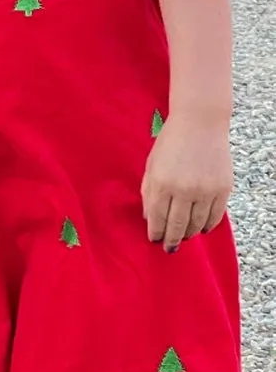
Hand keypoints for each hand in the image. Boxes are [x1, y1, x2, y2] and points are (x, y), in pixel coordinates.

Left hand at [142, 116, 232, 251]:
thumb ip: (148, 190)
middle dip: (171, 240)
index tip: (154, 240)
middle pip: (177, 225)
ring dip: (189, 234)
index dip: (156, 232)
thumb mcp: (152, 163)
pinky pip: (214, 217)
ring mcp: (205, 191)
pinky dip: (206, 226)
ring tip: (183, 238)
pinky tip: (200, 229)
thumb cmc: (171, 141)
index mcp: (161, 182)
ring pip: (196, 224)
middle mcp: (183, 189)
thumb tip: (149, 217)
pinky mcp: (222, 190)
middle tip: (169, 248)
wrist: (200, 123)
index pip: (157, 217)